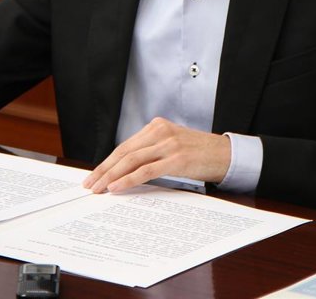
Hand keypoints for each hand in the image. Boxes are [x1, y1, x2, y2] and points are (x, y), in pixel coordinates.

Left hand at [82, 117, 230, 193]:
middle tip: (89, 184)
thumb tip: (125, 171)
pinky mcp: (176, 158)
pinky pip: (145, 170)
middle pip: (124, 152)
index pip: (125, 145)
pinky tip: (116, 187)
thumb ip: (151, 151)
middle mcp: (160, 131)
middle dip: (104, 169)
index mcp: (157, 126)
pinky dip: (128, 179)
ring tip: (99, 189)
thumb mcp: (172, 145)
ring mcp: (168, 144)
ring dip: (111, 176)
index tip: (94, 174)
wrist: (225, 155)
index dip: (107, 161)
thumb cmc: (199, 154)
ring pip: (131, 160)